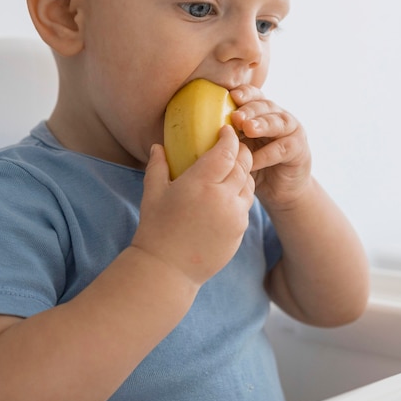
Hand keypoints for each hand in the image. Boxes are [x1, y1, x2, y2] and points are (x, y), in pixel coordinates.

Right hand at [133, 125, 254, 284]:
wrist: (167, 270)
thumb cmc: (155, 229)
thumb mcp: (153, 193)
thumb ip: (158, 165)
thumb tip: (158, 146)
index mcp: (201, 183)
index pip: (227, 151)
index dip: (229, 138)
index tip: (225, 131)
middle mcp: (222, 197)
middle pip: (243, 164)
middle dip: (240, 151)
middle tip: (232, 146)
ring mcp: (234, 215)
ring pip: (248, 183)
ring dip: (243, 172)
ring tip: (231, 169)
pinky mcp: (239, 230)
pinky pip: (246, 204)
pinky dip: (241, 194)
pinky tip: (228, 194)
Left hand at [229, 85, 311, 209]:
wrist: (280, 190)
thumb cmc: (253, 166)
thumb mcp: (238, 149)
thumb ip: (226, 138)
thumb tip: (193, 132)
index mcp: (262, 112)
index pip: (254, 95)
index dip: (244, 93)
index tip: (231, 95)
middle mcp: (278, 116)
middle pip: (265, 106)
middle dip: (250, 109)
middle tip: (235, 116)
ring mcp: (292, 131)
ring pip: (277, 122)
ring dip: (262, 125)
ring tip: (248, 129)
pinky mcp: (299, 149)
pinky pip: (283, 148)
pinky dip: (267, 154)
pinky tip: (253, 161)